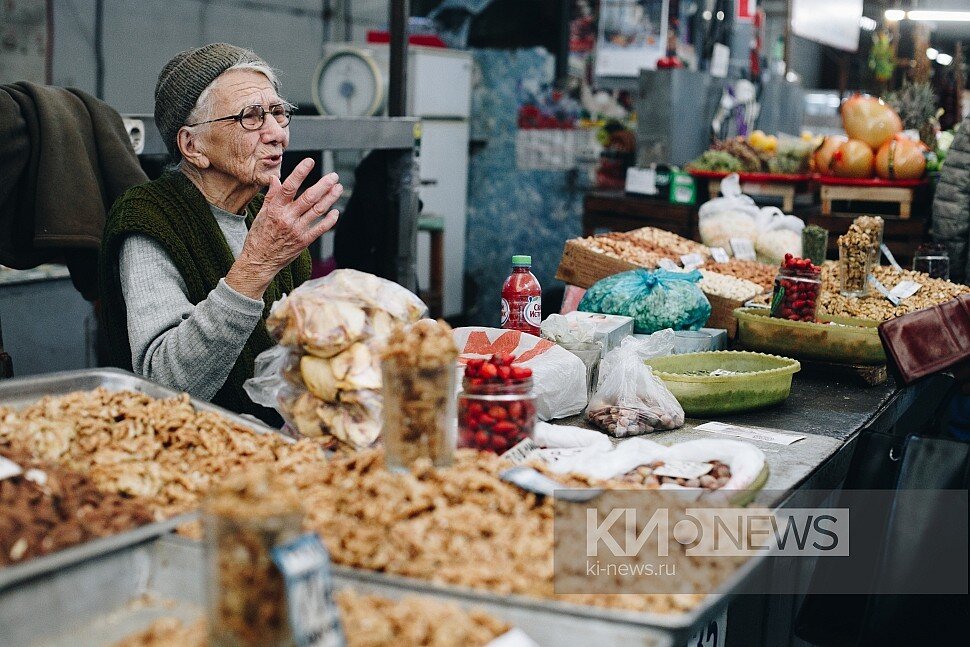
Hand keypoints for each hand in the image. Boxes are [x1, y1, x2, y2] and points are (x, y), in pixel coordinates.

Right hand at [226, 158, 341, 298]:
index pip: (289, 186)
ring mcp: (297, 230)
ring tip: (338, 188)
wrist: (259, 261)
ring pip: (318, 210)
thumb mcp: (261, 214)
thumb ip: (271, 196)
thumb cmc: (259, 237)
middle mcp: (287, 218)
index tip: (310, 162)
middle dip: (324, 185)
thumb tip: (276, 179)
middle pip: (309, 197)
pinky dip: (330, 220)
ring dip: (330, 198)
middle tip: (333, 176)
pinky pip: (320, 228)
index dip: (300, 172)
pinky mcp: (304, 241)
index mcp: (275, 208)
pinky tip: (335, 211)